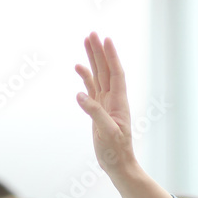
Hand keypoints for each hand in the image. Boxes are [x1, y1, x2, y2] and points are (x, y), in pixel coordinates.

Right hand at [75, 32, 136, 175]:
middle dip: (99, 51)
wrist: (117, 164)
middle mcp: (113, 99)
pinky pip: (91, 88)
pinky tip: (78, 68)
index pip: (116, 73)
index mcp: (119, 102)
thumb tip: (80, 95)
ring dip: (93, 59)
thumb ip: (94, 112)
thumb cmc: (116, 152)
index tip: (106, 40)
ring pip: (99, 76)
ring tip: (86, 42)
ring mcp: (105, 104)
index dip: (111, 56)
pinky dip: (86, 77)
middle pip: (106, 70)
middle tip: (92, 33)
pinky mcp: (98, 110)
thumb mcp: (107, 133)